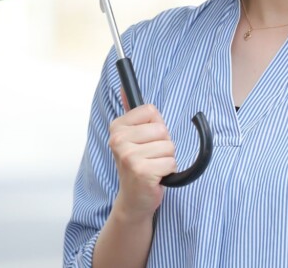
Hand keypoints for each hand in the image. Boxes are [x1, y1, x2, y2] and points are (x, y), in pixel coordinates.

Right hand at [108, 94, 177, 221]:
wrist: (134, 200)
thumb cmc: (138, 165)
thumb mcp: (132, 136)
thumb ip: (132, 112)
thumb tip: (124, 88)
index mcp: (117, 127)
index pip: (151, 111)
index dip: (155, 126)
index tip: (146, 140)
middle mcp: (119, 140)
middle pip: (162, 129)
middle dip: (163, 144)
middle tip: (150, 156)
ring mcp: (129, 156)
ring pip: (168, 146)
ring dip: (166, 159)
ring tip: (153, 167)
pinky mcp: (141, 171)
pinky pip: (170, 162)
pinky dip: (168, 171)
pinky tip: (155, 177)